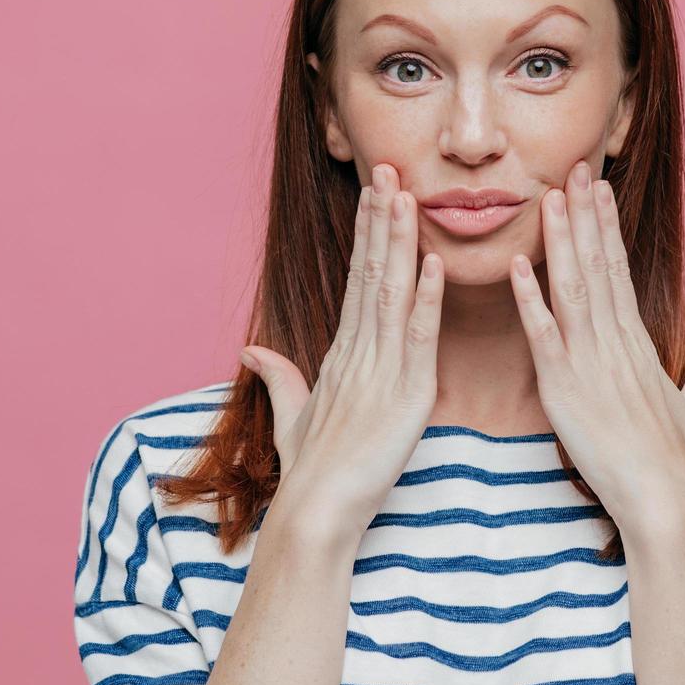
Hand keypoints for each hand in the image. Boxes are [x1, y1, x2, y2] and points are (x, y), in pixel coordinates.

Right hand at [239, 163, 444, 536]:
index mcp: (341, 355)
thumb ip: (279, 378)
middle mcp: (359, 354)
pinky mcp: (406, 397)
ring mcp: (381, 371)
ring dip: (400, 243)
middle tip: (389, 171)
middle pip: (371, 273)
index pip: (357, 281)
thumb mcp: (292, 417)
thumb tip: (251, 350)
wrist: (316, 513)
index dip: (367, 235)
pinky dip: (426, 300)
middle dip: (380, 220)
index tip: (375, 194)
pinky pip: (418, 340)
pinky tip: (433, 264)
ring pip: (392, 294)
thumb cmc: (310, 472)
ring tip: (406, 195)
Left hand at [507, 159, 684, 532]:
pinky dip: (529, 300)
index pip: (620, 271)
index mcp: (638, 343)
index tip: (598, 188)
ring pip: (572, 289)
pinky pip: (544, 337)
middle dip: (584, 215)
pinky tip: (516, 266)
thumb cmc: (679, 461)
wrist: (666, 502)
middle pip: (597, 266)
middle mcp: (615, 344)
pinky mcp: (565, 390)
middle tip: (572, 168)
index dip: (607, 227)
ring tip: (549, 197)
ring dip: (559, 241)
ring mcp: (590, 364)